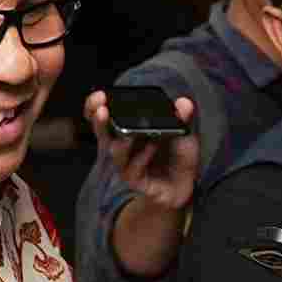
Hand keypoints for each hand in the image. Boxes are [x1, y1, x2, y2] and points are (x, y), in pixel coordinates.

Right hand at [83, 89, 201, 212]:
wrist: (182, 185)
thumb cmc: (177, 156)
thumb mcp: (183, 133)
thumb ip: (181, 118)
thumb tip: (184, 102)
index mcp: (127, 128)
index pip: (104, 114)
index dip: (96, 105)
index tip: (100, 96)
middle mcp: (122, 145)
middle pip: (102, 131)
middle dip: (99, 120)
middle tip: (102, 110)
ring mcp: (126, 163)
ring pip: (115, 152)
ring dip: (120, 142)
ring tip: (128, 134)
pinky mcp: (134, 180)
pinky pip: (133, 168)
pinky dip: (142, 157)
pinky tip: (151, 147)